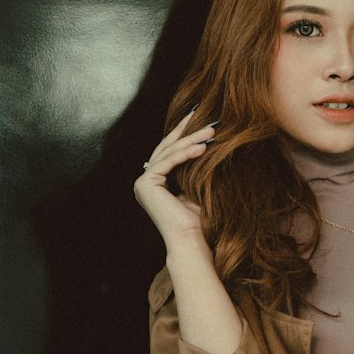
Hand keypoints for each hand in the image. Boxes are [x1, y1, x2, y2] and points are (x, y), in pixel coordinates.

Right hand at [134, 110, 215, 245]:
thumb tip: (205, 141)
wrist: (191, 239)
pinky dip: (185, 153)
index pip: (170, 152)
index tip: (199, 118)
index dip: (183, 134)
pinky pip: (167, 162)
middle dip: (185, 130)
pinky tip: (202, 147)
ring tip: (211, 131)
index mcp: (155, 182)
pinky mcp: (145, 184)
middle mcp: (145, 181)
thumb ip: (193, 167)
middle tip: (201, 113)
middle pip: (166, 148)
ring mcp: (142, 183)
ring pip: (168, 153)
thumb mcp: (196, 186)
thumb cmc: (198, 219)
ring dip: (190, 140)